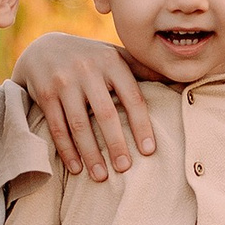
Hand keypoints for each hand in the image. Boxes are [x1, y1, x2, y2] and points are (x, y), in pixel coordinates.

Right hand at [12, 34, 151, 179]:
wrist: (42, 48)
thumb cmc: (90, 58)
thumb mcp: (115, 57)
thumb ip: (142, 69)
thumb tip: (181, 82)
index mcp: (111, 62)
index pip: (132, 97)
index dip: (141, 125)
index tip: (149, 150)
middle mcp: (87, 70)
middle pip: (105, 113)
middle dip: (116, 143)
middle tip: (125, 168)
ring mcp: (64, 82)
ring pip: (79, 124)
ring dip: (91, 153)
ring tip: (101, 176)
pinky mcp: (45, 94)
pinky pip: (57, 127)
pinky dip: (67, 150)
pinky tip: (76, 168)